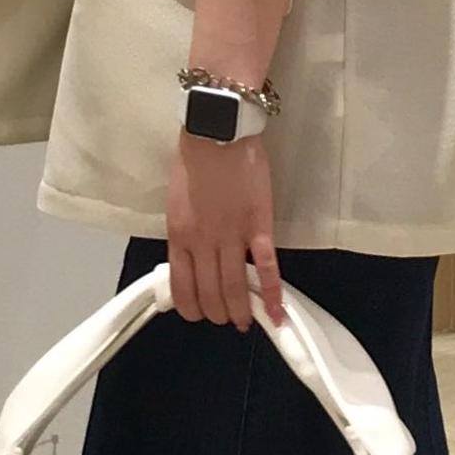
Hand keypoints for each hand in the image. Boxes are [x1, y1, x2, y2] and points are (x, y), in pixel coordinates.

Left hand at [167, 132, 283, 330]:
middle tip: (228, 319)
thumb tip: (191, 253)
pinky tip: (276, 312)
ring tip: (247, 322)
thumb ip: (184, 230)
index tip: (200, 314)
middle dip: (219, 314)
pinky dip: (273, 293)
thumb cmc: (194, 158)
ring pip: (235, 288)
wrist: (217, 132)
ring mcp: (232, 237)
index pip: (182, 287)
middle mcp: (202, 244)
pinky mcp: (259, 227)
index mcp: (179, 236)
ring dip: (241, 311)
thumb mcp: (177, 201)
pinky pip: (267, 267)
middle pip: (210, 294)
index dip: (192, 308)